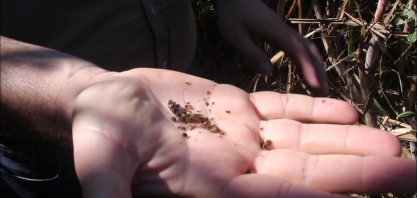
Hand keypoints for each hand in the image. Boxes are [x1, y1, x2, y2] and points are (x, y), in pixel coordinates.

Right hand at [72, 68, 415, 197]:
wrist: (106, 100)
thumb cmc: (99, 132)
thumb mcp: (98, 164)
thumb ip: (109, 195)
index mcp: (209, 184)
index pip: (276, 197)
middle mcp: (234, 165)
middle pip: (305, 172)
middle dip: (358, 173)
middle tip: (409, 169)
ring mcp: (240, 136)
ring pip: (303, 141)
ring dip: (347, 143)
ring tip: (394, 146)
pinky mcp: (236, 108)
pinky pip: (283, 111)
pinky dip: (315, 112)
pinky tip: (347, 114)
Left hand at [216, 0, 328, 95]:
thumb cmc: (232, 15)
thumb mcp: (235, 36)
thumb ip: (251, 53)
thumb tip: (269, 72)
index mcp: (275, 31)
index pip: (297, 51)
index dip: (308, 69)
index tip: (316, 86)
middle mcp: (285, 31)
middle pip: (309, 50)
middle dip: (318, 71)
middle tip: (324, 93)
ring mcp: (284, 31)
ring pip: (307, 48)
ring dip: (316, 66)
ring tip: (320, 86)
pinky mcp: (281, 33)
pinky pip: (300, 47)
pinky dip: (308, 60)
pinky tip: (308, 71)